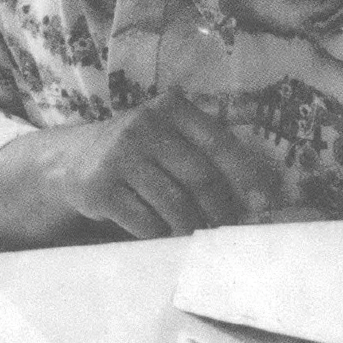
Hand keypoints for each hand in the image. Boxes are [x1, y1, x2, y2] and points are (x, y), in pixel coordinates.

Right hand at [44, 90, 279, 238]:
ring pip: (176, 206)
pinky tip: (158, 229)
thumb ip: (208, 151)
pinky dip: (159, 234)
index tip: (269, 202)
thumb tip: (263, 197)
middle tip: (225, 227)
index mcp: (169, 109)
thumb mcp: (168, 134)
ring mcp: (118, 157)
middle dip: (220, 211)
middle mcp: (142, 127)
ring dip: (191, 227)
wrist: (73, 160)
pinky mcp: (100, 188)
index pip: (219, 143)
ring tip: (193, 232)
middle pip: (201, 179)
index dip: (249, 175)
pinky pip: (146, 223)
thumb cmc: (138, 151)